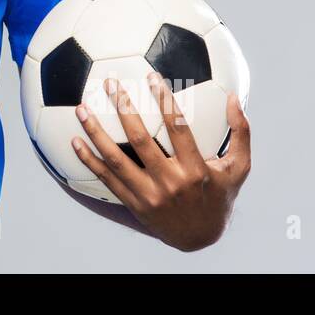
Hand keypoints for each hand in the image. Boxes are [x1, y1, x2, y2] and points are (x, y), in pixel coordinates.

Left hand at [70, 71, 251, 250]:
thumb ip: (240, 132)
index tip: (151, 76)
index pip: (177, 128)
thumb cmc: (220, 195)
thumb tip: (233, 96)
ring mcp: (149, 195)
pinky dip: (89, 160)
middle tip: (110, 83)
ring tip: (80, 109)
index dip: (164, 100)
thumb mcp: (239, 167)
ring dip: (96, 132)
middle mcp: (170, 182)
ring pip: (116, 159)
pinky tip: (74, 141)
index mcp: (196, 169)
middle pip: (141, 140)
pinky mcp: (134, 204)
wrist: (201, 238)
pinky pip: (106, 179)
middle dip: (123, 108)